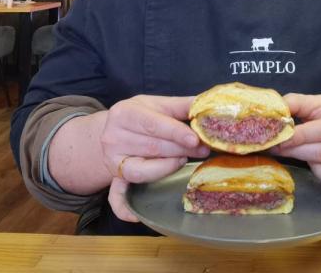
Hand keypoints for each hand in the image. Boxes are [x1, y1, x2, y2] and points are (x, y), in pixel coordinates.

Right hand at [101, 95, 208, 221]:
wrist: (112, 130)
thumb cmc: (141, 116)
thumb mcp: (157, 104)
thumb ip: (181, 105)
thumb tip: (208, 106)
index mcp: (124, 113)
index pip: (153, 124)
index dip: (175, 132)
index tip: (195, 139)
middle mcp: (113, 137)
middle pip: (152, 147)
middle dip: (180, 150)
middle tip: (203, 150)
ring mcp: (111, 160)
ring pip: (143, 170)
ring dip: (168, 168)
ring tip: (185, 160)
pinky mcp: (114, 179)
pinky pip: (116, 197)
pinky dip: (124, 208)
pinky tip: (136, 216)